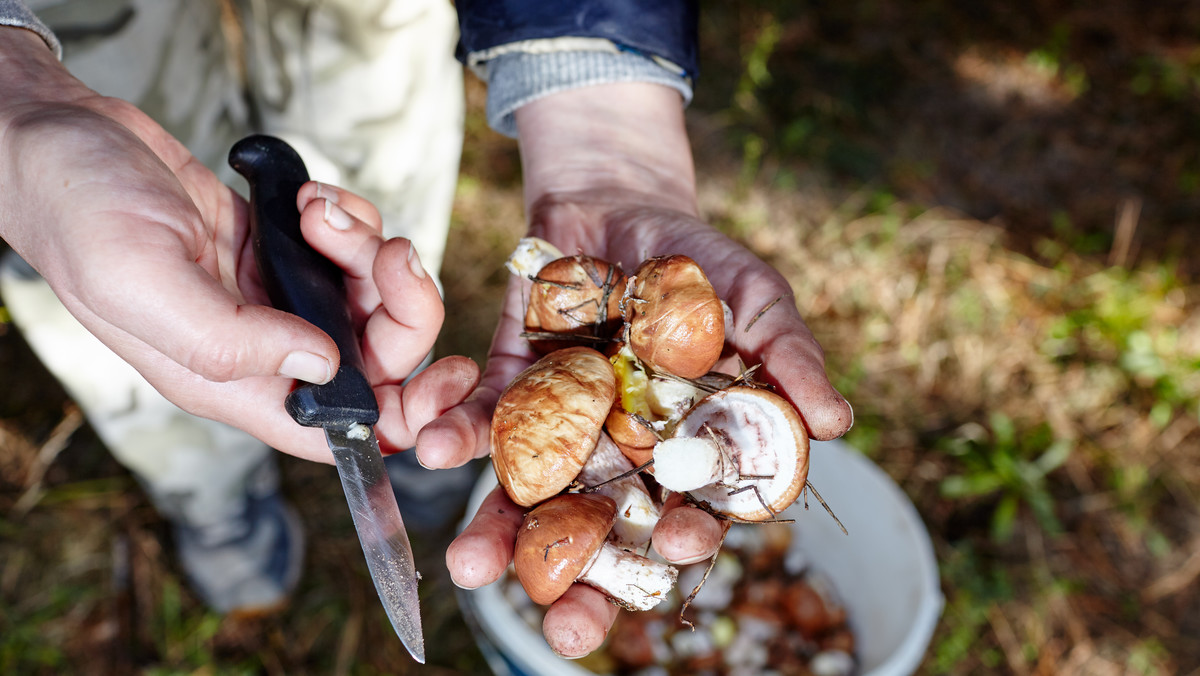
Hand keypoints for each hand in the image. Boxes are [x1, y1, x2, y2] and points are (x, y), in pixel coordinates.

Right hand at [0, 29, 477, 461]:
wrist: (66, 141)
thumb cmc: (81, 215)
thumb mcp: (142, 283)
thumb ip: (231, 339)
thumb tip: (325, 366)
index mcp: (233, 382)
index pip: (336, 431)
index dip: (400, 420)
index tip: (443, 383)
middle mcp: (265, 347)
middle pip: (380, 356)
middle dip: (401, 304)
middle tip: (383, 253)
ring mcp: (280, 295)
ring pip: (375, 294)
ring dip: (367, 248)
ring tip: (317, 212)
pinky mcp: (286, 249)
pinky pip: (355, 246)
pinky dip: (351, 219)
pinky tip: (307, 198)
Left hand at [433, 82, 851, 655]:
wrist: (617, 202)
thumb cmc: (698, 260)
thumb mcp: (753, 296)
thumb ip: (788, 354)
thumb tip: (836, 423)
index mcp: (687, 448)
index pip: (692, 509)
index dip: (687, 534)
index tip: (678, 543)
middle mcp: (621, 455)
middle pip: (604, 534)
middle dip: (583, 584)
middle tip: (564, 628)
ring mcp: (561, 428)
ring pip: (531, 499)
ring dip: (500, 535)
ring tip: (473, 568)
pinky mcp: (509, 389)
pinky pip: (480, 423)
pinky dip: (456, 435)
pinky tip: (434, 449)